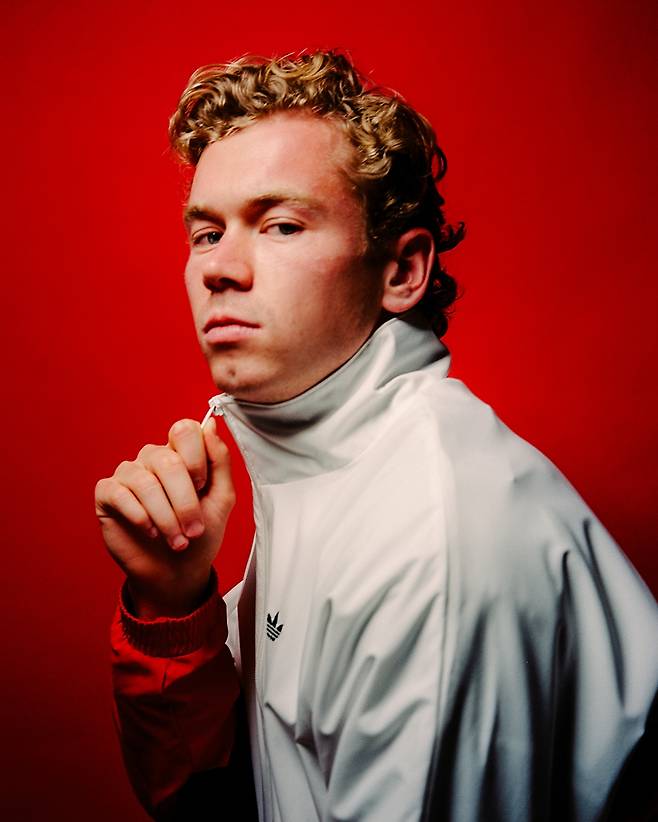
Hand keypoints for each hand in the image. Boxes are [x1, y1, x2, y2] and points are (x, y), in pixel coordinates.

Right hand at [95, 416, 234, 617]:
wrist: (177, 572)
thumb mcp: (222, 498)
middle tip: (193, 531)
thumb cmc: (200, 534)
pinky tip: (150, 532)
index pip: (185, 430)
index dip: (197, 460)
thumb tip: (209, 425)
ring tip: (177, 541)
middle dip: (185, 502)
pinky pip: (121, 494)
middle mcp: (153, 457)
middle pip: (168, 461)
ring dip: (166, 517)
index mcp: (181, 453)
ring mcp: (129, 473)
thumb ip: (219, 460)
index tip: (203, 487)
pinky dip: (140, 516)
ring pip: (146, 482)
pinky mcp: (107, 493)